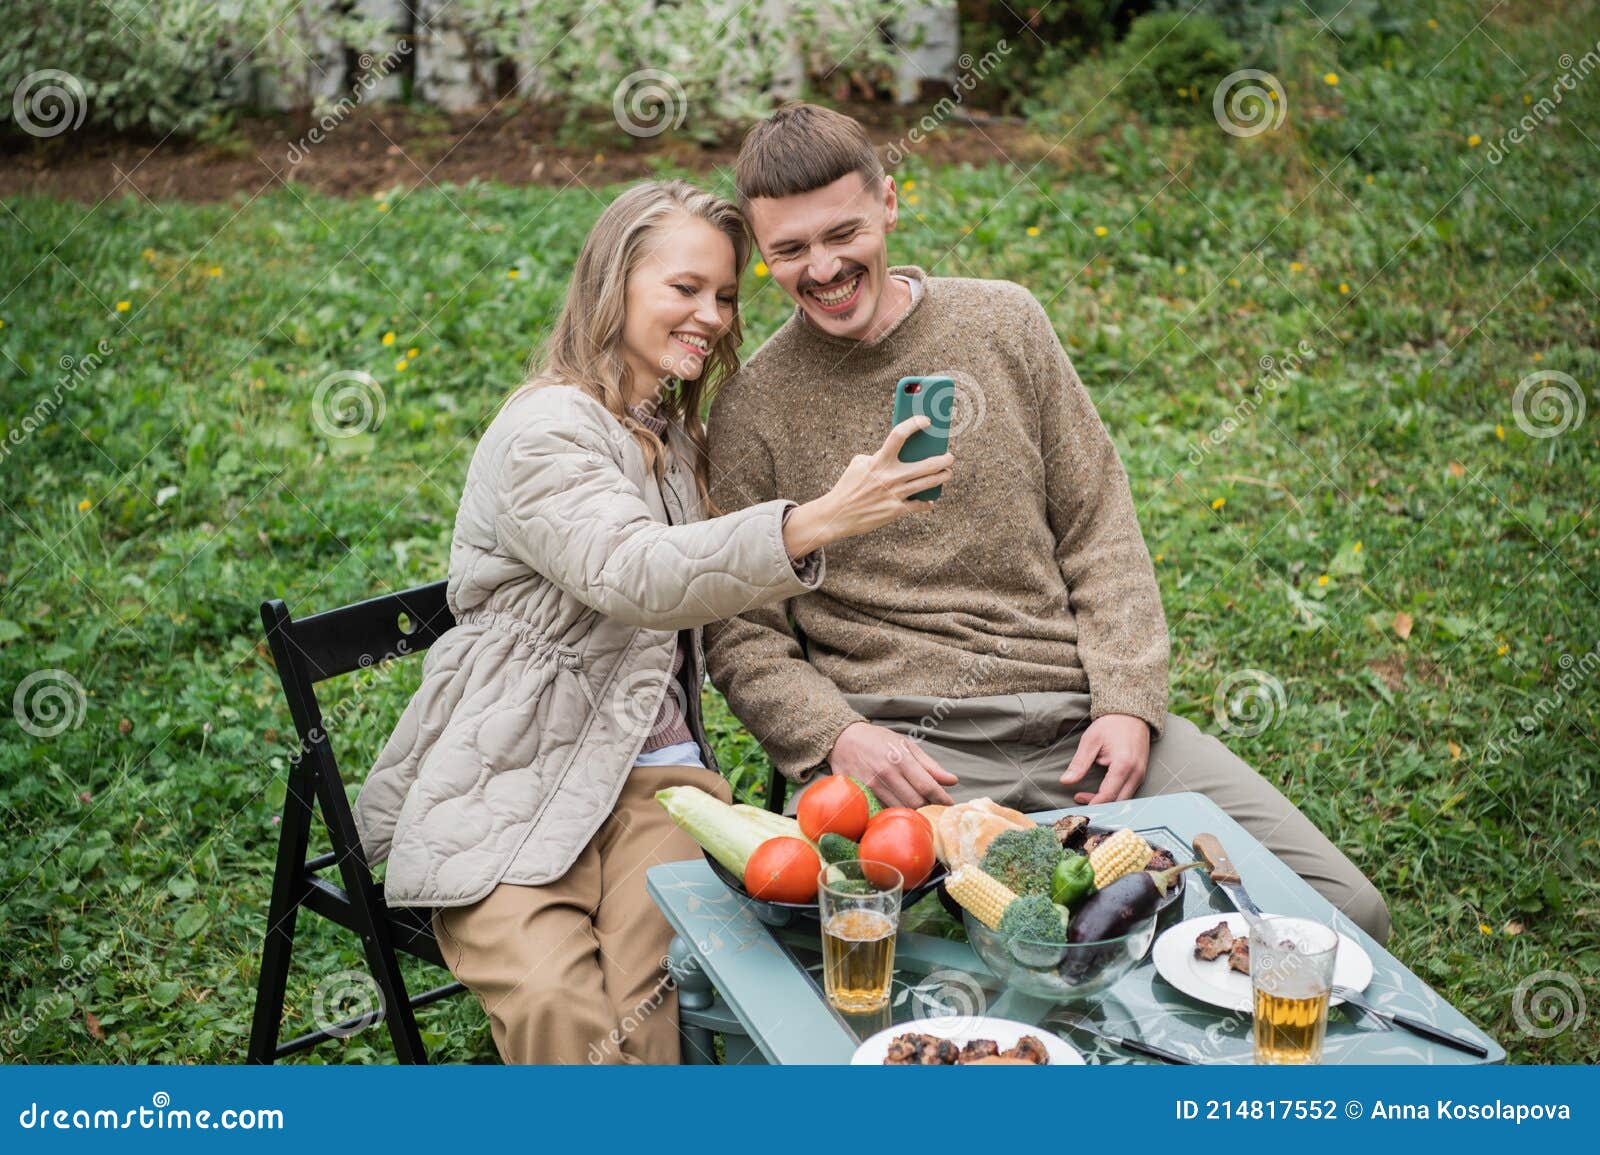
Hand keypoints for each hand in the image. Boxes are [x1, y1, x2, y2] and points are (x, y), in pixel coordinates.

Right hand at [782, 416, 953, 558]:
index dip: (914, 424)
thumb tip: (898, 453)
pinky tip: (930, 500)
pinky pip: (919, 505)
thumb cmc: (848, 486)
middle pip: (926, 464)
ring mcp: (895, 494)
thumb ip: (877, 456)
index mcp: (878, 461)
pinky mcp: (896, 511)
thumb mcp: (858, 464)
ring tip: (947, 473)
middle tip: (949, 457)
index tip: (926, 421)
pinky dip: (926, 503)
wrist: (838, 515)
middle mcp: (890, 476)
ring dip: (942, 477)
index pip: (899, 435)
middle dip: (943, 459)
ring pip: (928, 483)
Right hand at [827, 722, 958, 808]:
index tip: (949, 803)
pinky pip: (881, 811)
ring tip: (916, 805)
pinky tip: (897, 807)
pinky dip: (893, 812)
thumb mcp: (906, 745)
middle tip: (932, 805)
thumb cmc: (878, 740)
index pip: (927, 786)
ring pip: (899, 809)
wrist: (842, 738)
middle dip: (927, 806)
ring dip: (911, 811)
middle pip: (915, 802)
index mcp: (900, 758)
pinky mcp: (859, 794)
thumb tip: (952, 781)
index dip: (941, 798)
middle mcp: (886, 773)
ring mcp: (870, 785)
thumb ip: (929, 765)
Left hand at [1058, 714, 1150, 803]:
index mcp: (1123, 765)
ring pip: (1124, 800)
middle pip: (1118, 802)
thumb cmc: (1111, 725)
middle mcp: (1136, 774)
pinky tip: (1098, 792)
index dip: (1092, 803)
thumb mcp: (1091, 741)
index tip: (1077, 801)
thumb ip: (1079, 763)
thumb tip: (1065, 781)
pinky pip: (1128, 793)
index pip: (1108, 795)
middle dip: (1098, 806)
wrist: (1132, 714)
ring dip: (1105, 802)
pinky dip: (1113, 796)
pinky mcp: (1140, 775)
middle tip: (1078, 799)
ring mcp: (1140, 775)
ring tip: (1083, 795)